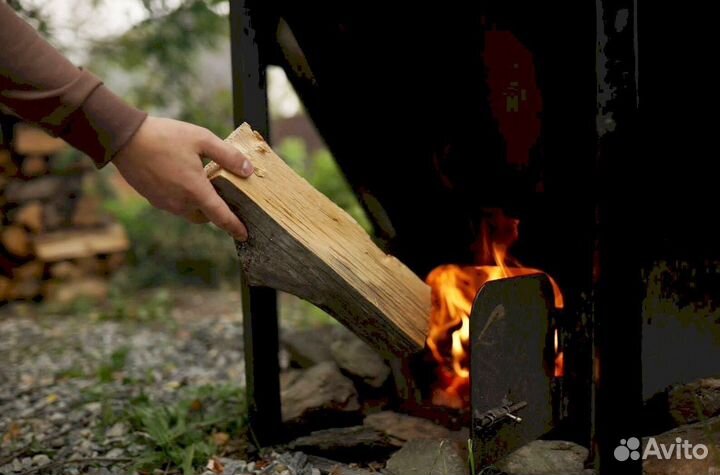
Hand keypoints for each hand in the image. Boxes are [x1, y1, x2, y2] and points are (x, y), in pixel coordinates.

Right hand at [112, 116, 252, 239]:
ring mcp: (164, 203)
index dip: (234, 227)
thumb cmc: (164, 136)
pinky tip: (184, 180)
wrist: (124, 138)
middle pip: (205, 217)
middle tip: (226, 199)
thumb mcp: (202, 139)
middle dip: (216, 212)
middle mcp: (180, 202)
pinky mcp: (153, 199)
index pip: (220, 216)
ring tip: (204, 186)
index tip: (244, 235)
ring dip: (199, 205)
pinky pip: (175, 205)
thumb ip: (228, 156)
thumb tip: (248, 170)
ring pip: (189, 212)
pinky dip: (184, 199)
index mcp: (195, 190)